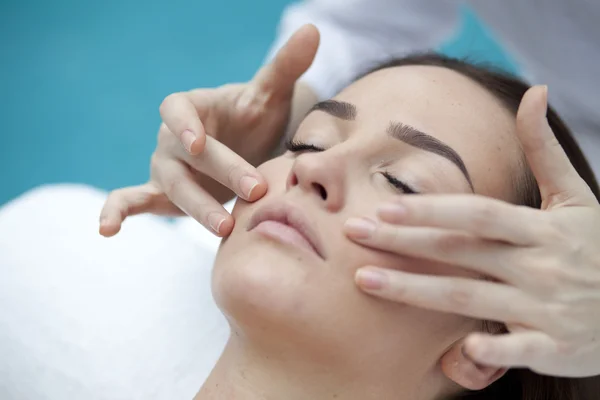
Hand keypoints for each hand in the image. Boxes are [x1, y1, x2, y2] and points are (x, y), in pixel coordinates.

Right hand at [99, 25, 318, 236]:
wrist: (249, 147)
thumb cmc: (255, 118)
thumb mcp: (271, 93)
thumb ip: (286, 64)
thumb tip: (312, 31)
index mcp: (192, 107)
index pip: (178, 110)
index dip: (184, 125)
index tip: (199, 143)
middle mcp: (172, 137)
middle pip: (186, 155)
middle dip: (220, 173)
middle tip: (256, 192)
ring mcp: (166, 167)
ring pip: (174, 186)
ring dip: (197, 208)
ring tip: (225, 229)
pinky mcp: (163, 194)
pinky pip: (135, 200)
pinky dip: (118, 211)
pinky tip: (104, 229)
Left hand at [344, 86, 599, 376]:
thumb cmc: (596, 247)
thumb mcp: (576, 195)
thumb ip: (544, 149)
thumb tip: (534, 91)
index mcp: (542, 228)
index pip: (478, 214)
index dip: (432, 209)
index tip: (385, 206)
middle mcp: (538, 265)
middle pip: (460, 251)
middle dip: (403, 242)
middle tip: (352, 233)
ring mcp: (546, 306)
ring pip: (470, 297)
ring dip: (416, 291)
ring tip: (364, 282)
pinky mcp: (555, 346)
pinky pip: (521, 349)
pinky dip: (494, 350)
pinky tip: (462, 349)